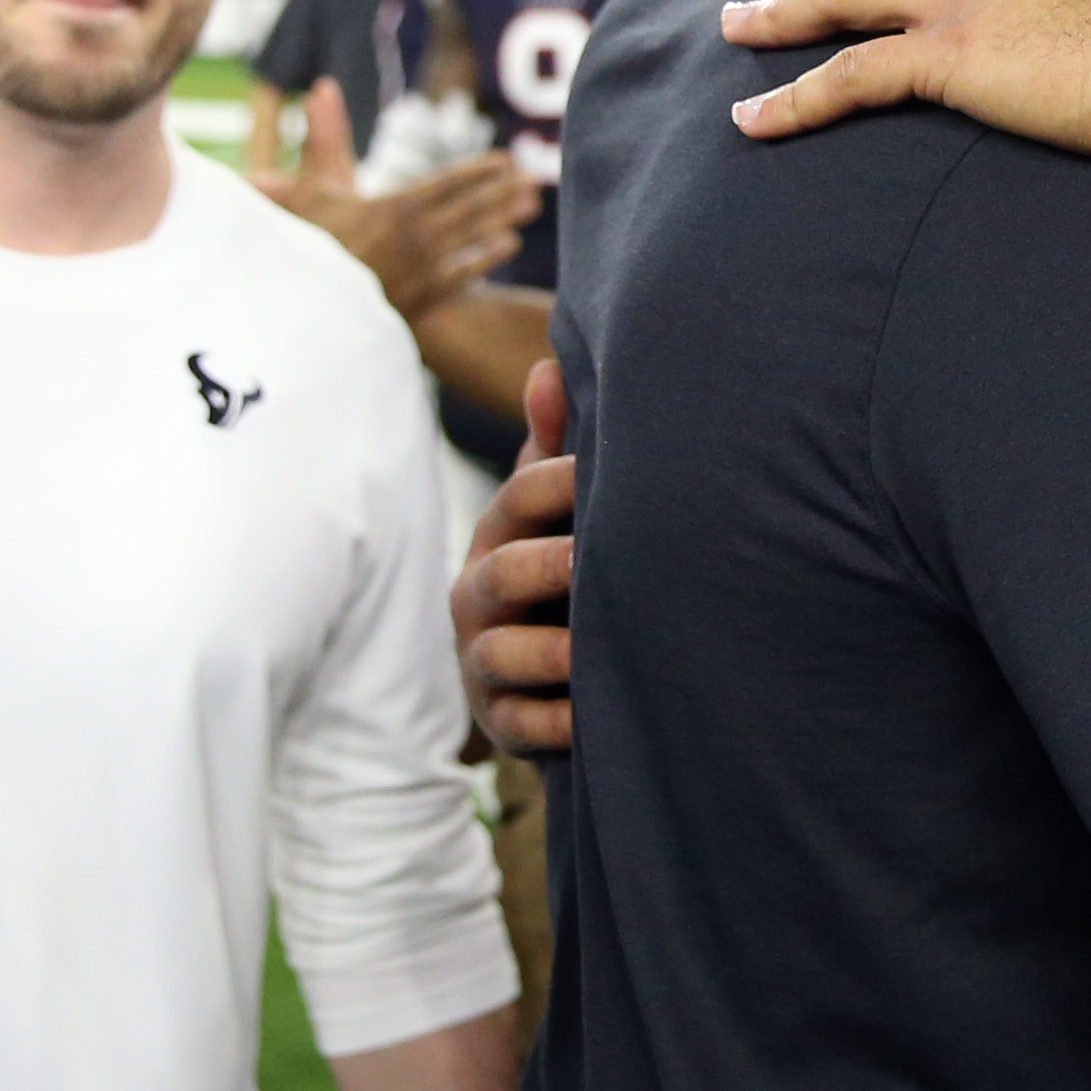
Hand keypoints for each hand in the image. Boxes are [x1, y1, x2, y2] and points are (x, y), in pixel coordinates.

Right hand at [256, 78, 534, 318]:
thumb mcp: (311, 187)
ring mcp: (421, 270)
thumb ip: (325, 137)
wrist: (297, 307)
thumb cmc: (301, 242)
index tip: (507, 160)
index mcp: (393, 207)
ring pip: (472, 239)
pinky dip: (486, 258)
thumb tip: (322, 86)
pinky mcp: (419, 299)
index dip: (480, 171)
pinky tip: (507, 245)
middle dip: (503, 193)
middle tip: (534, 180)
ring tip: (531, 205)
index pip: (449, 183)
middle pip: (471, 209)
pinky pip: (461, 275)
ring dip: (504, 219)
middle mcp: (415, 237)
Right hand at [452, 357, 574, 756]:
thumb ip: (554, 444)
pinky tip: (591, 717)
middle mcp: (479, 596)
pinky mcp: (502, 721)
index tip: (610, 471)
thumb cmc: (557, 565)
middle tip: (591, 560)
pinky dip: (553, 723)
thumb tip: (549, 365)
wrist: (545, 670)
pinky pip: (520, 724)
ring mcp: (485, 662)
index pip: (520, 498)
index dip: (562, 480)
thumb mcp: (555, 506)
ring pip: (500, 654)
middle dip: (546, 565)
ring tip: (591, 649)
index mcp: (500, 535)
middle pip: (502, 575)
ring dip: (548, 652)